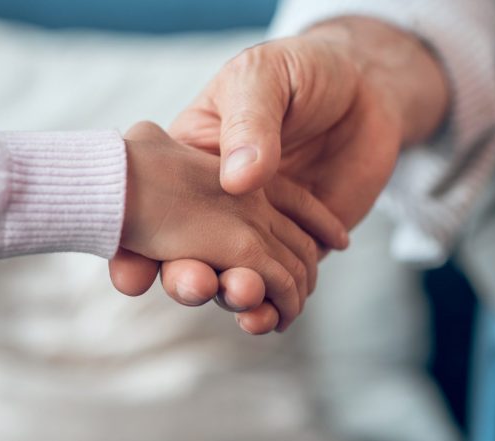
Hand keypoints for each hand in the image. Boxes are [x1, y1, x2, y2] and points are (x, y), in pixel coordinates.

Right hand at [111, 17, 449, 332]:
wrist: (364, 87)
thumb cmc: (300, 70)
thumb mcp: (263, 77)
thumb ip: (250, 123)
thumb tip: (240, 181)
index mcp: (191, 163)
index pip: (150, 210)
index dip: (133, 245)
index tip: (130, 273)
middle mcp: (216, 205)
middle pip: (187, 256)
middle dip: (186, 280)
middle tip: (196, 283)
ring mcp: (254, 230)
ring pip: (232, 279)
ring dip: (233, 298)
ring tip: (246, 301)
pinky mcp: (296, 247)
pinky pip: (279, 286)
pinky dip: (275, 306)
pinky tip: (276, 316)